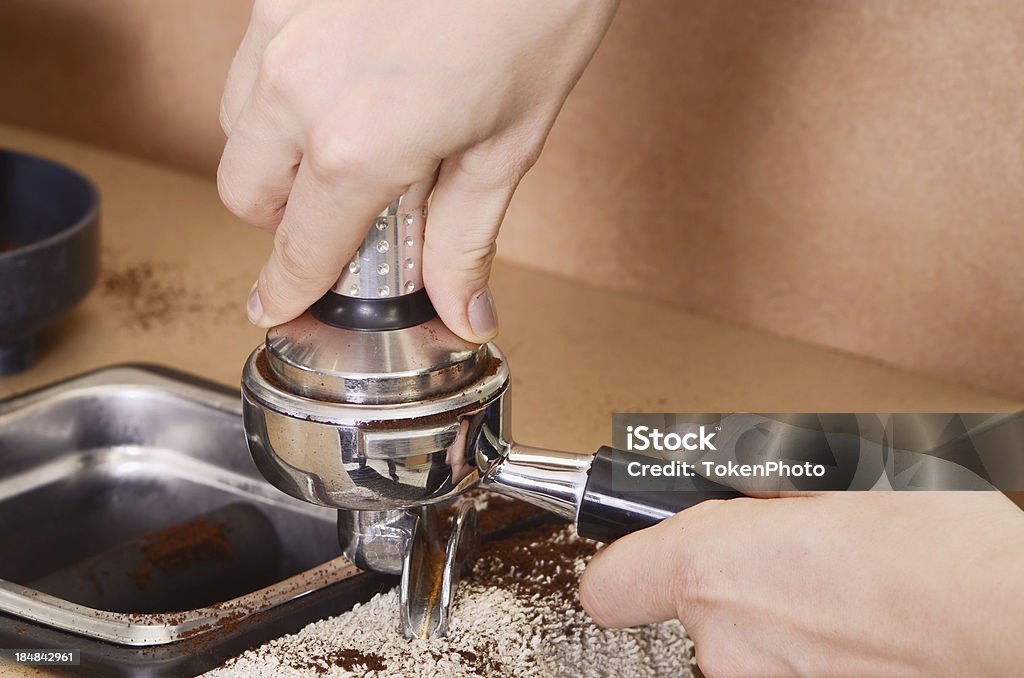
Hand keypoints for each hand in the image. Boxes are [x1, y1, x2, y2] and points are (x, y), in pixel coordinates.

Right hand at [218, 0, 617, 340]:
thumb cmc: (538, 10)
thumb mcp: (507, 145)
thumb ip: (466, 237)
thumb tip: (463, 308)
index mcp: (358, 143)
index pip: (300, 246)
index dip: (286, 287)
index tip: (275, 303)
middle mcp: (299, 85)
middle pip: (243, 190)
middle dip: (284, 219)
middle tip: (343, 217)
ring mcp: (282, 25)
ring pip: (238, 122)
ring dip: (277, 154)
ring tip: (351, 143)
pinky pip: (253, 61)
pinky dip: (284, 91)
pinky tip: (346, 84)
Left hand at [580, 492, 1023, 676]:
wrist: (1017, 626)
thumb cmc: (949, 551)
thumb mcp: (843, 473)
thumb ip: (770, 483)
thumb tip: (749, 488)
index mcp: (716, 566)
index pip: (609, 585)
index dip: (626, 564)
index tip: (637, 555)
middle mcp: (729, 644)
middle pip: (698, 613)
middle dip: (739, 582)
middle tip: (799, 558)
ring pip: (749, 648)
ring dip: (785, 622)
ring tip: (849, 596)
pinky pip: (789, 672)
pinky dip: (819, 654)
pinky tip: (868, 629)